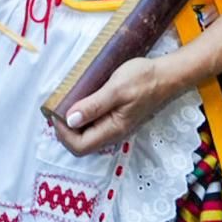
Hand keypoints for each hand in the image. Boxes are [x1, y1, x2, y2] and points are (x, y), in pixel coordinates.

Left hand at [51, 55, 181, 155]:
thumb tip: (70, 121)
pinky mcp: (116, 117)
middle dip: (64, 130)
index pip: (79, 146)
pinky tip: (78, 99)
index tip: (55, 110)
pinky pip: (93, 124)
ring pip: (86, 134)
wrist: (166, 75)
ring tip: (64, 102)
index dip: (63, 133)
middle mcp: (113, 133)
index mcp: (113, 130)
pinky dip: (81, 115)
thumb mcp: (116, 89)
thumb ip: (93, 105)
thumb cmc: (143, 79)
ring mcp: (114, 126)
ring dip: (72, 123)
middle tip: (56, 107)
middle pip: (80, 144)